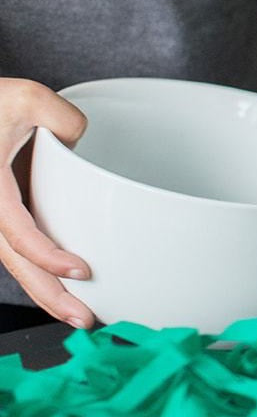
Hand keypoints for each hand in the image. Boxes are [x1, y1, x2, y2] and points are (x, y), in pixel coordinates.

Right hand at [0, 79, 94, 326]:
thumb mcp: (23, 97)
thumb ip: (62, 118)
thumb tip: (85, 142)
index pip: (16, 229)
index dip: (46, 254)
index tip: (80, 270)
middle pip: (14, 260)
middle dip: (48, 294)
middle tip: (84, 319)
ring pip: (12, 261)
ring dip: (44, 289)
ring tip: (79, 315)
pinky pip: (15, 248)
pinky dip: (37, 270)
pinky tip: (62, 287)